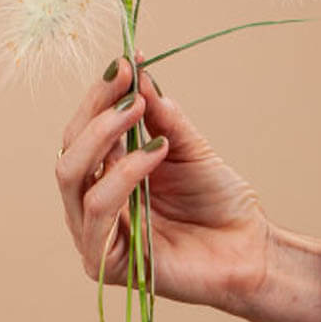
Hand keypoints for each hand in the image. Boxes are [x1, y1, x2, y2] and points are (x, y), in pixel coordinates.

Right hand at [55, 58, 320, 321]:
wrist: (251, 250)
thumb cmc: (219, 202)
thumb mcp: (188, 147)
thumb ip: (161, 116)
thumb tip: (139, 74)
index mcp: (106, 173)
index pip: (84, 128)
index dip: (101, 93)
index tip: (125, 59)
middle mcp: (92, 200)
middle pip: (69, 147)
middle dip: (95, 107)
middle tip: (127, 80)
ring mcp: (94, 231)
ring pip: (71, 174)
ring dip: (103, 134)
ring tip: (137, 108)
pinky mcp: (106, 262)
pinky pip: (98, 211)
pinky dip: (123, 175)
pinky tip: (155, 153)